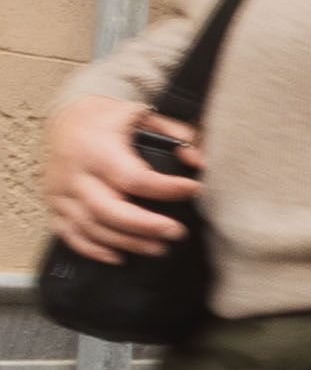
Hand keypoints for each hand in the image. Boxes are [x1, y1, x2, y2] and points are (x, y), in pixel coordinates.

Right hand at [45, 96, 202, 261]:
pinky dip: (94, 250)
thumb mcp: (142, 113)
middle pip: (108, 210)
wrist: (65, 117)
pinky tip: (120, 256)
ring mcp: (61, 192)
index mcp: (97, 149)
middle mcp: (75, 173)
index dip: (166, 188)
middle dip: (145, 226)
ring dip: (127, 242)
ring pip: (91, 227)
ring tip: (159, 247)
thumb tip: (198, 161)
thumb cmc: (108, 119)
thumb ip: (175, 133)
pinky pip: (70, 235)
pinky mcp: (54, 205)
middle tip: (176, 232)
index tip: (193, 189)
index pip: (133, 177)